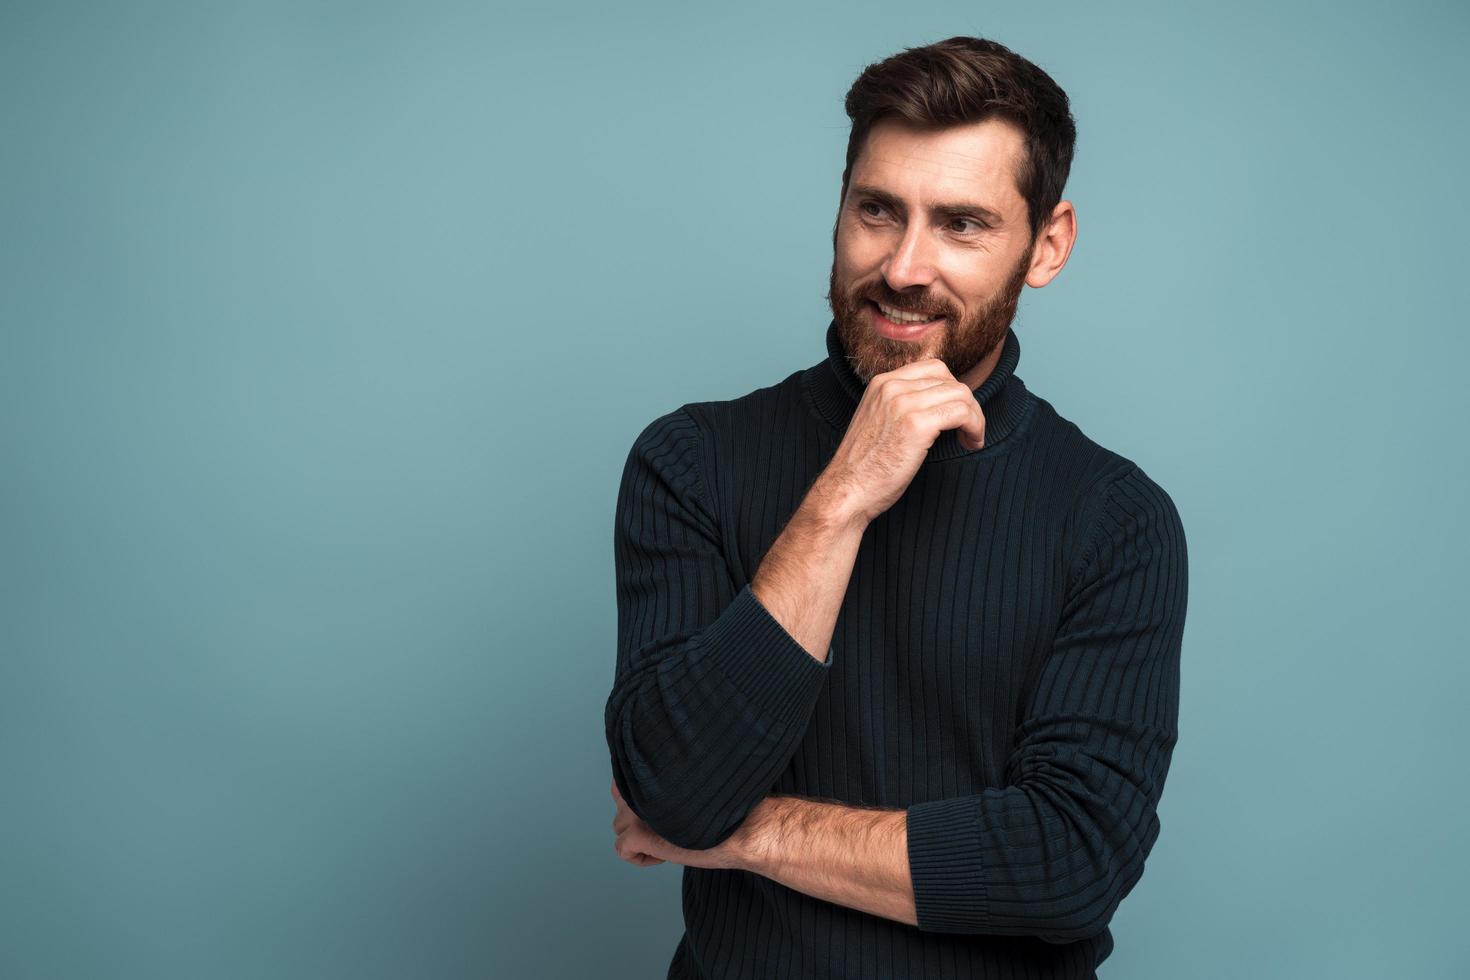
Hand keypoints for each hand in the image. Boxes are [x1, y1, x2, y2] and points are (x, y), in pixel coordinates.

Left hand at [610, 778, 747, 870]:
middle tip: (667, 827)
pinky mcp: (639, 832)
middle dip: (638, 819)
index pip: (624, 779)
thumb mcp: (692, 789)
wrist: (745, 829)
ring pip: (619, 828)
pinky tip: (663, 857)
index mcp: (655, 772)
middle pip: (620, 805)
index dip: (642, 798)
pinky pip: (623, 850)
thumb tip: (649, 793)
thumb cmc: (727, 811)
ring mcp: (637, 809)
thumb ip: (668, 784)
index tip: (663, 811)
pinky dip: (641, 858)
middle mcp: (642, 786)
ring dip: (640, 837)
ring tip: (669, 838)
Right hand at [814, 357, 985, 523]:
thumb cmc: (865, 467)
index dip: (952, 390)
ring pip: (961, 394)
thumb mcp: (879, 422)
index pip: (933, 368)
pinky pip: (962, 413)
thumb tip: (940, 405)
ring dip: (975, 417)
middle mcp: (891, 387)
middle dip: (968, 404)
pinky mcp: (916, 425)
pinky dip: (975, 427)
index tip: (956, 415)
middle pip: (949, 380)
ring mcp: (903, 404)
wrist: (847, 491)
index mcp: (881, 383)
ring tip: (971, 439)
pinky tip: (971, 443)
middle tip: (969, 429)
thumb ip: (901, 406)